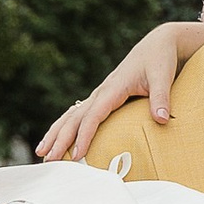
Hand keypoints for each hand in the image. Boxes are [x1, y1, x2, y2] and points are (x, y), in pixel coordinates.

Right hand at [32, 21, 203, 160]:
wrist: (156, 44)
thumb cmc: (159, 59)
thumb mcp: (163, 77)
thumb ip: (161, 98)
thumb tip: (162, 119)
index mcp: (113, 88)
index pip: (93, 115)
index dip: (84, 135)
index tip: (77, 154)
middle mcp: (101, 92)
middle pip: (74, 118)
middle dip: (60, 139)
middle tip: (48, 160)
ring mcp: (99, 94)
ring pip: (71, 116)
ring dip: (55, 133)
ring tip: (41, 152)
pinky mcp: (102, 97)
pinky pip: (78, 114)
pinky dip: (65, 127)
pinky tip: (56, 138)